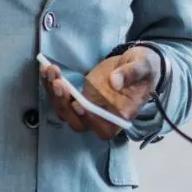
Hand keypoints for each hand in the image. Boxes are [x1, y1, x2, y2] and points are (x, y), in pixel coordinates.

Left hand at [38, 48, 162, 139]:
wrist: (136, 62)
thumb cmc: (144, 67)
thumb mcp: (143, 66)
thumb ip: (131, 73)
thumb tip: (115, 81)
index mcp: (121, 115)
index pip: (103, 128)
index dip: (89, 120)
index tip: (79, 104)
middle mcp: (102, 116)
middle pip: (78, 121)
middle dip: (64, 104)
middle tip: (59, 83)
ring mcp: (88, 108)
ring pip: (64, 110)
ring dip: (54, 92)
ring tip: (51, 70)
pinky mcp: (79, 97)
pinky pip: (61, 96)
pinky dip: (51, 84)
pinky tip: (47, 69)